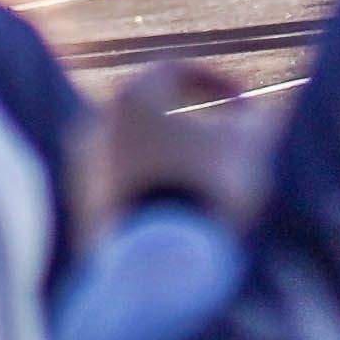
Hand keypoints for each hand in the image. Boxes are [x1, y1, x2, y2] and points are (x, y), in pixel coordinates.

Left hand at [77, 57, 273, 233]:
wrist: (163, 269)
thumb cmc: (208, 193)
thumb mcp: (250, 148)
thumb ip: (257, 121)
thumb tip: (257, 118)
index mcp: (131, 98)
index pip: (174, 70)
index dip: (216, 82)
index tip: (245, 106)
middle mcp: (95, 128)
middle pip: (148, 115)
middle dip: (187, 125)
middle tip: (222, 145)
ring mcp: (82, 174)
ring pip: (132, 156)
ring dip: (167, 162)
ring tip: (202, 188)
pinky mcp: (82, 215)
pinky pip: (121, 193)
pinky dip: (149, 194)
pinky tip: (179, 217)